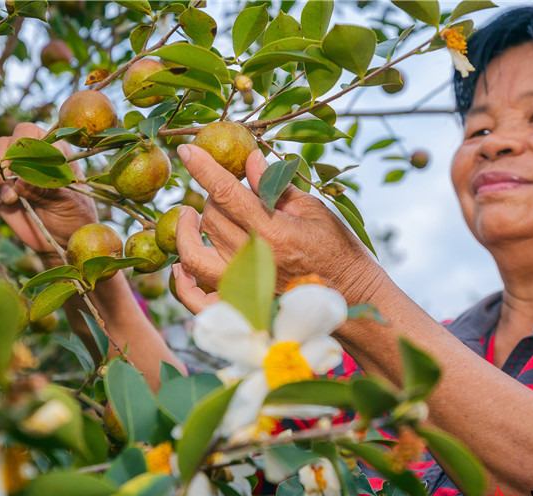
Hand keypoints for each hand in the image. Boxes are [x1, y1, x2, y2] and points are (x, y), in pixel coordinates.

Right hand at [0, 123, 97, 258]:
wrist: (62, 239)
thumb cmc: (74, 215)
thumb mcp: (69, 202)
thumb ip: (46, 190)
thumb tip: (20, 181)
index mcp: (52, 150)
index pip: (30, 133)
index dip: (22, 146)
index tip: (23, 165)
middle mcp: (28, 156)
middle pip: (5, 141)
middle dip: (4, 161)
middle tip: (12, 183)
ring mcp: (10, 171)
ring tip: (10, 198)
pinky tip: (4, 202)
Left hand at [173, 144, 383, 313]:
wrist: (351, 296)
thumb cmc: (337, 249)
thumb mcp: (313, 210)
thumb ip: (276, 186)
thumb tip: (250, 158)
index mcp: (272, 231)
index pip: (226, 192)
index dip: (203, 168)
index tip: (186, 150)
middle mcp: (251, 260)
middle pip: (211, 218)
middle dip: (212, 196)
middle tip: (225, 191)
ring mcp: (242, 287)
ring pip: (194, 254)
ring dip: (187, 232)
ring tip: (190, 215)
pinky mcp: (240, 307)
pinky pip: (196, 300)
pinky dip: (183, 284)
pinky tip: (181, 266)